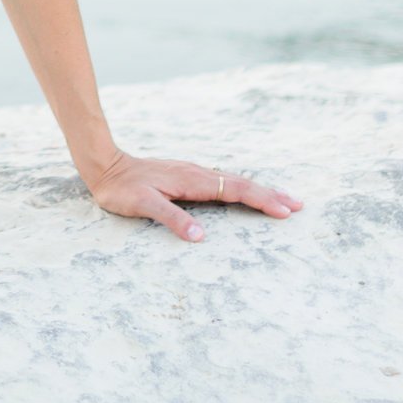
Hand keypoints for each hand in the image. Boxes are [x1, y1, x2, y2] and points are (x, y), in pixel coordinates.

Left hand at [82, 151, 303, 240]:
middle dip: (270, 195)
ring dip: (259, 191)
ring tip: (282, 200)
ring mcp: (192, 174)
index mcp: (192, 180)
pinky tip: (245, 195)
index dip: (262, 200)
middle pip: (241, 184)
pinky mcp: (186, 177)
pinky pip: (222, 183)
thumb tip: (200, 237)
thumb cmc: (121, 189)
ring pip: (233, 182)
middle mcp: (197, 174)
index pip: (236, 191)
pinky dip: (241, 189)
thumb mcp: (143, 205)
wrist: (104, 166)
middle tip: (298, 205)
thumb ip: (172, 219)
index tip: (286, 210)